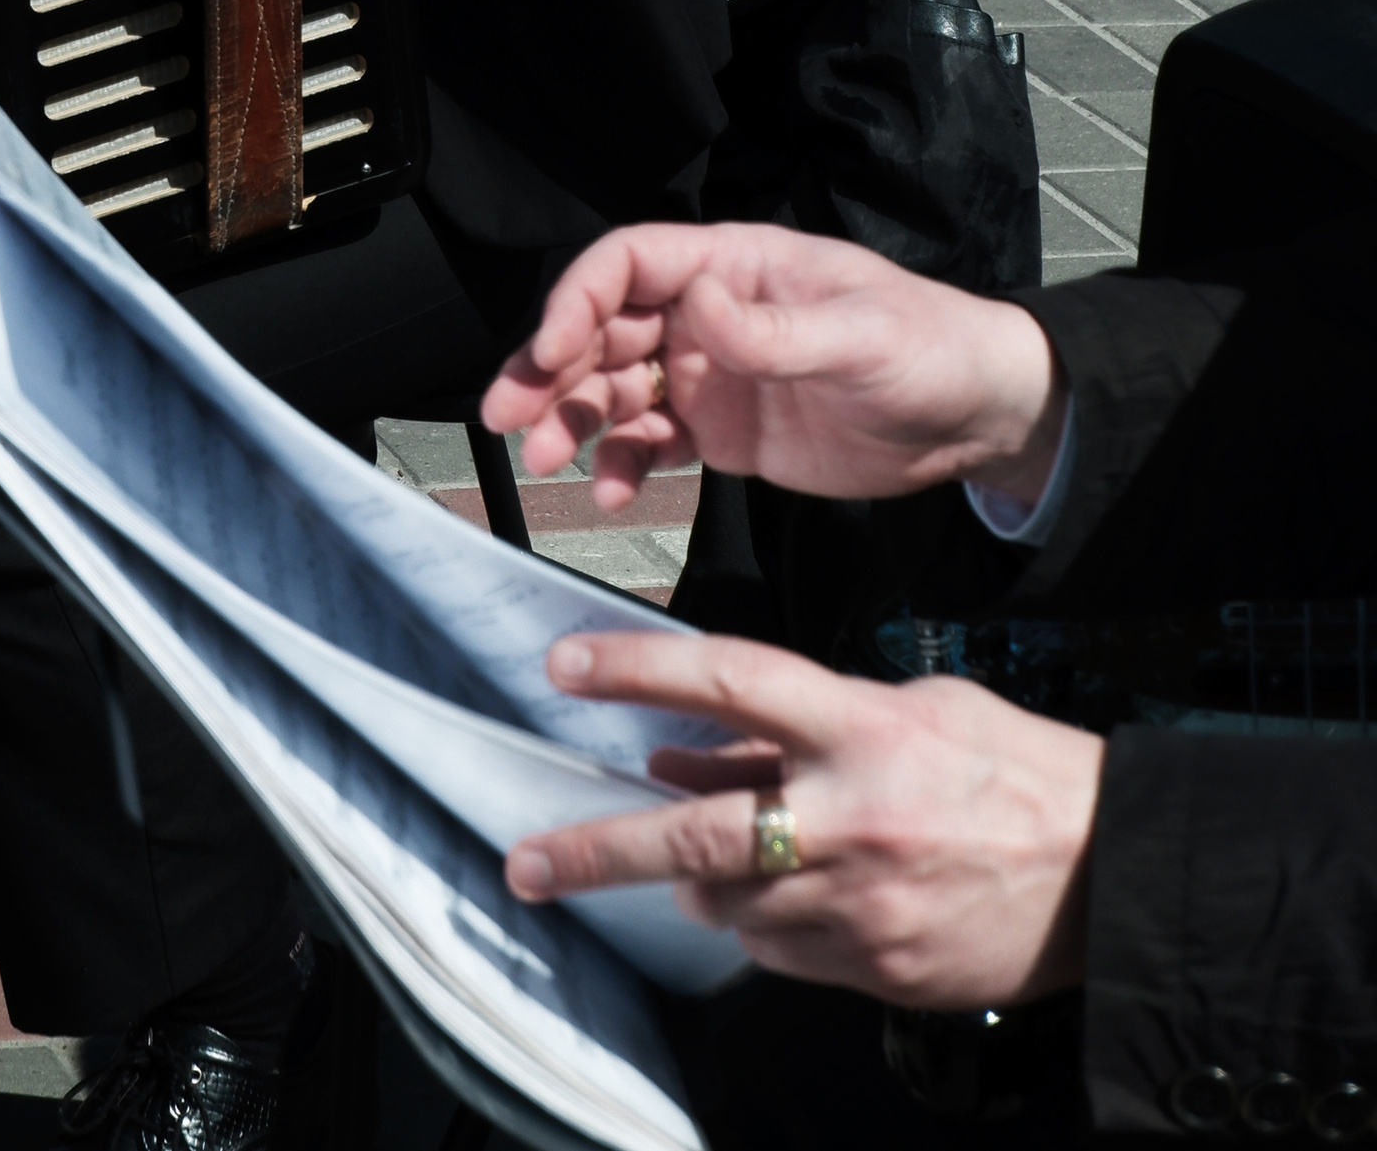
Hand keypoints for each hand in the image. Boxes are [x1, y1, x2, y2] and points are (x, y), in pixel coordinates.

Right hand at [481, 223, 1065, 511]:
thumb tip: (698, 307)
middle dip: (550, 367)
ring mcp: (714, 375)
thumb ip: (773, 330)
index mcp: (734, 266)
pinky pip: (656, 444)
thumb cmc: (929, 349)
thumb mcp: (859, 337)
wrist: (978, 419)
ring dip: (573, 419)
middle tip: (509, 416)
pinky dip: (624, 466)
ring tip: (544, 459)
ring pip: (617, 389)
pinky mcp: (726, 433)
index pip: (630, 264)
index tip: (550, 351)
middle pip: (604, 329)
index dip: (578, 300)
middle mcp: (710, 315)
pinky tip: (611, 493)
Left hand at [506, 631, 1098, 1011]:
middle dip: (598, 850)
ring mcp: (862, 906)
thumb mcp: (912, 711)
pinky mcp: (877, 970)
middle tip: (528, 860)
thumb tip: (695, 752)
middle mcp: (851, 819)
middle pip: (694, 837)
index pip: (727, 682)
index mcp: (863, 731)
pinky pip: (781, 952)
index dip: (638, 671)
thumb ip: (802, 726)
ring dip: (700, 882)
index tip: (566, 669)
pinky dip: (764, 922)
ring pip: (729, 905)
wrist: (1110, 872)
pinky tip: (784, 895)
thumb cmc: (1014, 773)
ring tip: (705, 858)